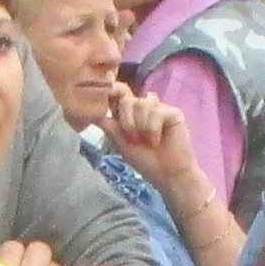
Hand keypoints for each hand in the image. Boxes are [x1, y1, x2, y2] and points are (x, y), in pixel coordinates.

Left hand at [104, 86, 205, 200]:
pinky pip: (156, 112)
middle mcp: (143, 108)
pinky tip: (157, 141)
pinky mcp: (173, 113)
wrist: (167, 174)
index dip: (112, 91)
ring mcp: (158, 109)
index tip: (105, 94)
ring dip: (140, 127)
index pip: (118, 94)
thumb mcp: (120, 142)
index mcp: (129, 113)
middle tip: (133, 140)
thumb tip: (92, 112)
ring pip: (141, 105)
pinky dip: (153, 130)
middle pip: (127, 99)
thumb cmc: (144, 160)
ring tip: (147, 143)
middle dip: (126, 121)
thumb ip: (109, 125)